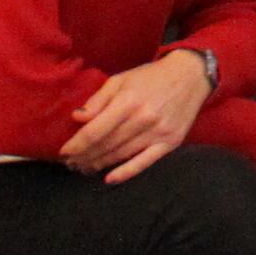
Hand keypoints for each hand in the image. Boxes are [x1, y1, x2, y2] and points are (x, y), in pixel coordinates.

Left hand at [61, 50, 208, 180]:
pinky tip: (109, 179)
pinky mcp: (171, 142)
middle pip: (106, 145)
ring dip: (99, 164)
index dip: (76, 144)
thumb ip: (98, 100)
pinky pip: (145, 162)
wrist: (191, 76)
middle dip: (84, 156)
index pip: (94, 131)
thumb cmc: (151, 77)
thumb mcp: (121, 80)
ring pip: (121, 155)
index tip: (64, 151)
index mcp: (128, 100)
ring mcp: (159, 132)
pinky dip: (126, 172)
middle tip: (70, 163)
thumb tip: (77, 118)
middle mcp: (143, 118)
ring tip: (84, 168)